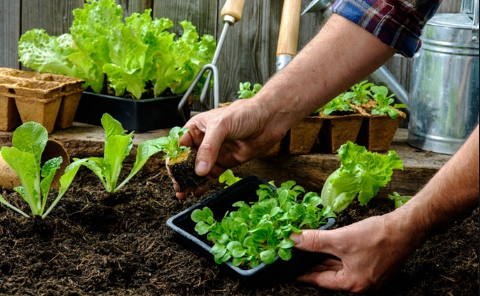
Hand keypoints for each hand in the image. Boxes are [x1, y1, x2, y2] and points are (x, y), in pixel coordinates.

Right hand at [171, 98, 286, 197]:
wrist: (269, 120)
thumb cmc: (245, 113)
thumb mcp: (222, 126)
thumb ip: (209, 148)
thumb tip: (199, 169)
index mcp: (197, 128)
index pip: (179, 145)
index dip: (174, 158)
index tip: (172, 171)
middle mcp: (203, 141)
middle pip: (186, 160)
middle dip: (180, 174)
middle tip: (178, 186)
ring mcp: (214, 153)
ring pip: (197, 170)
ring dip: (189, 182)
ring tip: (183, 193)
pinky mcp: (225, 163)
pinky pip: (211, 176)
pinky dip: (203, 185)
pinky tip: (197, 192)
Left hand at [290, 213, 421, 291]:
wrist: (407, 227)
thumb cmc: (378, 236)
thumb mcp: (341, 239)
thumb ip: (315, 241)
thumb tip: (293, 240)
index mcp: (353, 284)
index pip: (320, 280)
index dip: (303, 274)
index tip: (290, 269)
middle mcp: (361, 284)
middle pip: (329, 276)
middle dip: (313, 265)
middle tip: (296, 257)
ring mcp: (369, 276)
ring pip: (339, 268)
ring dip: (324, 259)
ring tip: (308, 252)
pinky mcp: (374, 266)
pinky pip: (349, 263)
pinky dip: (337, 256)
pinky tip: (329, 247)